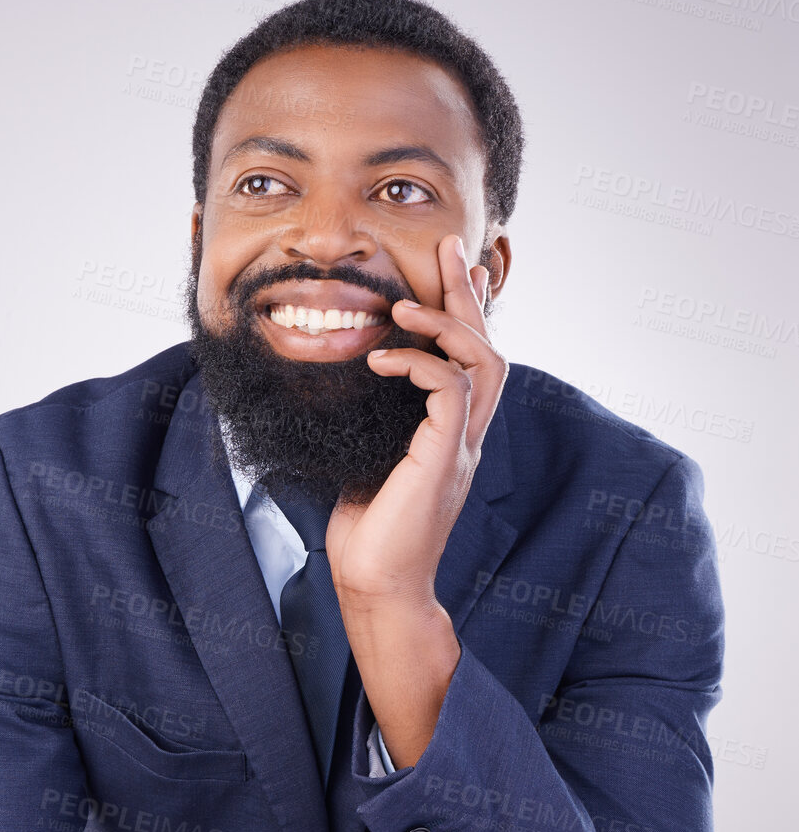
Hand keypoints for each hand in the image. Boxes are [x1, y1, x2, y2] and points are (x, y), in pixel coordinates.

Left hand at [324, 232, 507, 613]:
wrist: (374, 584)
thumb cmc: (365, 533)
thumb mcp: (365, 462)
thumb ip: (372, 424)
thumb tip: (346, 386)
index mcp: (449, 436)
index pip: (469, 360)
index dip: (465, 311)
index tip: (450, 269)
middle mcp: (465, 437)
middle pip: (487, 348)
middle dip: (467, 294)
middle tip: (448, 247)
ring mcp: (460, 448)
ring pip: (482, 362)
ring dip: (445, 325)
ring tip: (402, 305)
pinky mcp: (444, 460)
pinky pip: (451, 392)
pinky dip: (420, 366)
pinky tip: (383, 361)